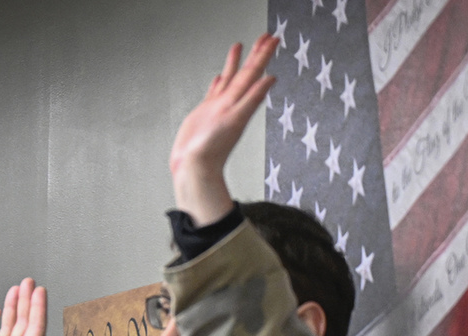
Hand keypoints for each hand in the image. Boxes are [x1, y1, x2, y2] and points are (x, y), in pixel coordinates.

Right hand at [170, 36, 278, 224]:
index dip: (263, 55)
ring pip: (229, 79)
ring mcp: (218, 107)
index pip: (254, 73)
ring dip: (235, 62)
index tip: (273, 39)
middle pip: (245, 72)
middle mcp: (230, 102)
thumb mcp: (234, 121)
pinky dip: (218, 82)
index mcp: (238, 102)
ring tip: (239, 46)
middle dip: (255, 53)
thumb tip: (271, 79)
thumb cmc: (212, 149)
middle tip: (265, 36)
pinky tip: (220, 76)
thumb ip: (252, 99)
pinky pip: (214, 92)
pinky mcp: (205, 113)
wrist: (194, 167)